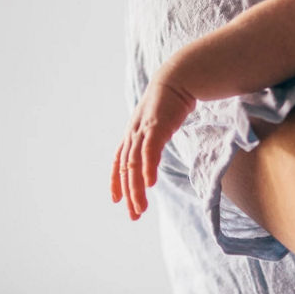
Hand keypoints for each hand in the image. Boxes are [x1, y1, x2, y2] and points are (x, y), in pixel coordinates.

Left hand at [110, 77, 195, 219]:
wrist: (178, 78)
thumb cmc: (170, 102)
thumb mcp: (158, 124)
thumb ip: (154, 139)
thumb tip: (156, 152)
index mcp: (133, 134)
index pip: (119, 161)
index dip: (116, 181)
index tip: (117, 201)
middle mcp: (133, 133)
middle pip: (125, 169)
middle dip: (128, 194)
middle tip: (134, 215)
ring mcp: (143, 130)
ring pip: (134, 164)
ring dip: (136, 188)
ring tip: (140, 208)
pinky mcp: (156, 126)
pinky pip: (149, 151)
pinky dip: (148, 167)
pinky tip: (151, 184)